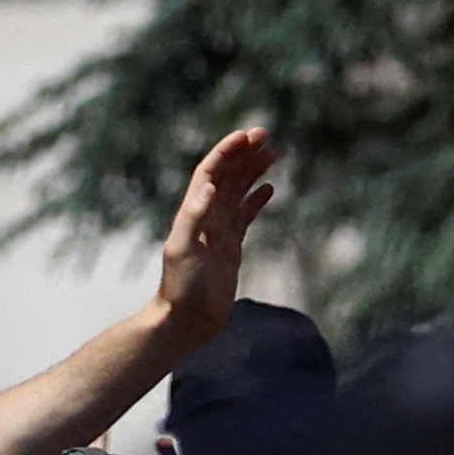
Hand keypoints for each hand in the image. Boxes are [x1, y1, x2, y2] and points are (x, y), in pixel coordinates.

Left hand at [151, 125, 278, 343]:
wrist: (187, 320)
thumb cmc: (181, 287)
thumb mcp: (183, 250)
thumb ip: (194, 216)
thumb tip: (210, 185)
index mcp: (193, 212)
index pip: (211, 172)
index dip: (227, 151)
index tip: (247, 135)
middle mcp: (206, 217)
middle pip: (227, 176)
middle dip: (244, 154)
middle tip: (265, 134)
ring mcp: (219, 231)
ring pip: (238, 192)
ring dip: (252, 171)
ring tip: (271, 153)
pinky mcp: (231, 247)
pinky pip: (245, 216)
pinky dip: (256, 200)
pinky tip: (269, 188)